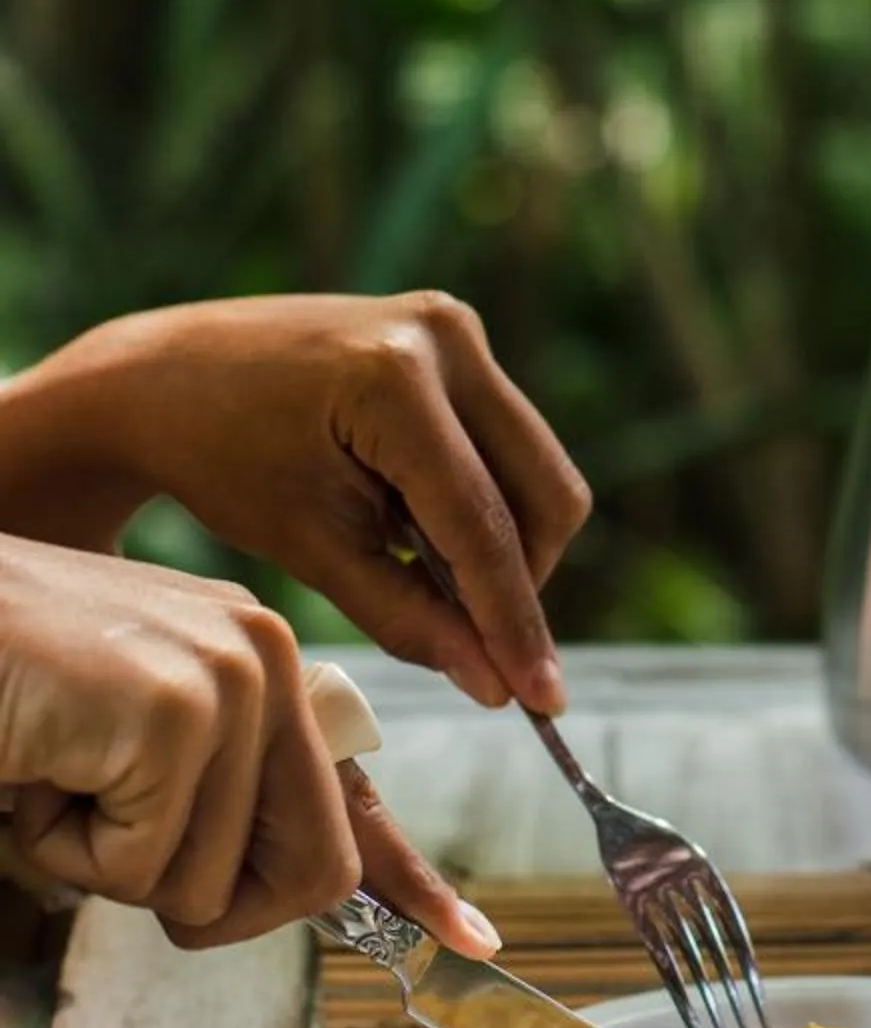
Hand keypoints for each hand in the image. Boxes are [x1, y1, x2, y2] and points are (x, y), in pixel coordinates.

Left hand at [0, 294, 588, 713]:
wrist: (169, 376)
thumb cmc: (222, 463)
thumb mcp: (310, 551)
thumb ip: (408, 618)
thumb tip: (497, 686)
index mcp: (394, 381)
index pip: (481, 524)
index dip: (514, 620)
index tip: (543, 701)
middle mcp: (444, 336)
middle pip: (545, 492)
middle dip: (520, 581)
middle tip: (476, 643)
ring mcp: (456, 327)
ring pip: (538, 472)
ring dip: (502, 543)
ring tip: (419, 570)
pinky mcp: (457, 336)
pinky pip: (509, 444)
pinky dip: (482, 503)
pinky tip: (414, 524)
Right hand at [0, 533, 494, 953]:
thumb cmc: (9, 695)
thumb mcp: (126, 748)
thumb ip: (213, 800)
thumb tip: (316, 886)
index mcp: (264, 666)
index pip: (355, 794)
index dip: (410, 884)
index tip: (474, 941)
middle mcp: (268, 659)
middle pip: (313, 871)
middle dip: (202, 902)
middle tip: (106, 834)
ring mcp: (230, 678)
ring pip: (207, 886)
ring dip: (102, 863)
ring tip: (53, 769)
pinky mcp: (175, 712)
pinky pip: (140, 868)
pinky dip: (65, 850)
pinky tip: (35, 764)